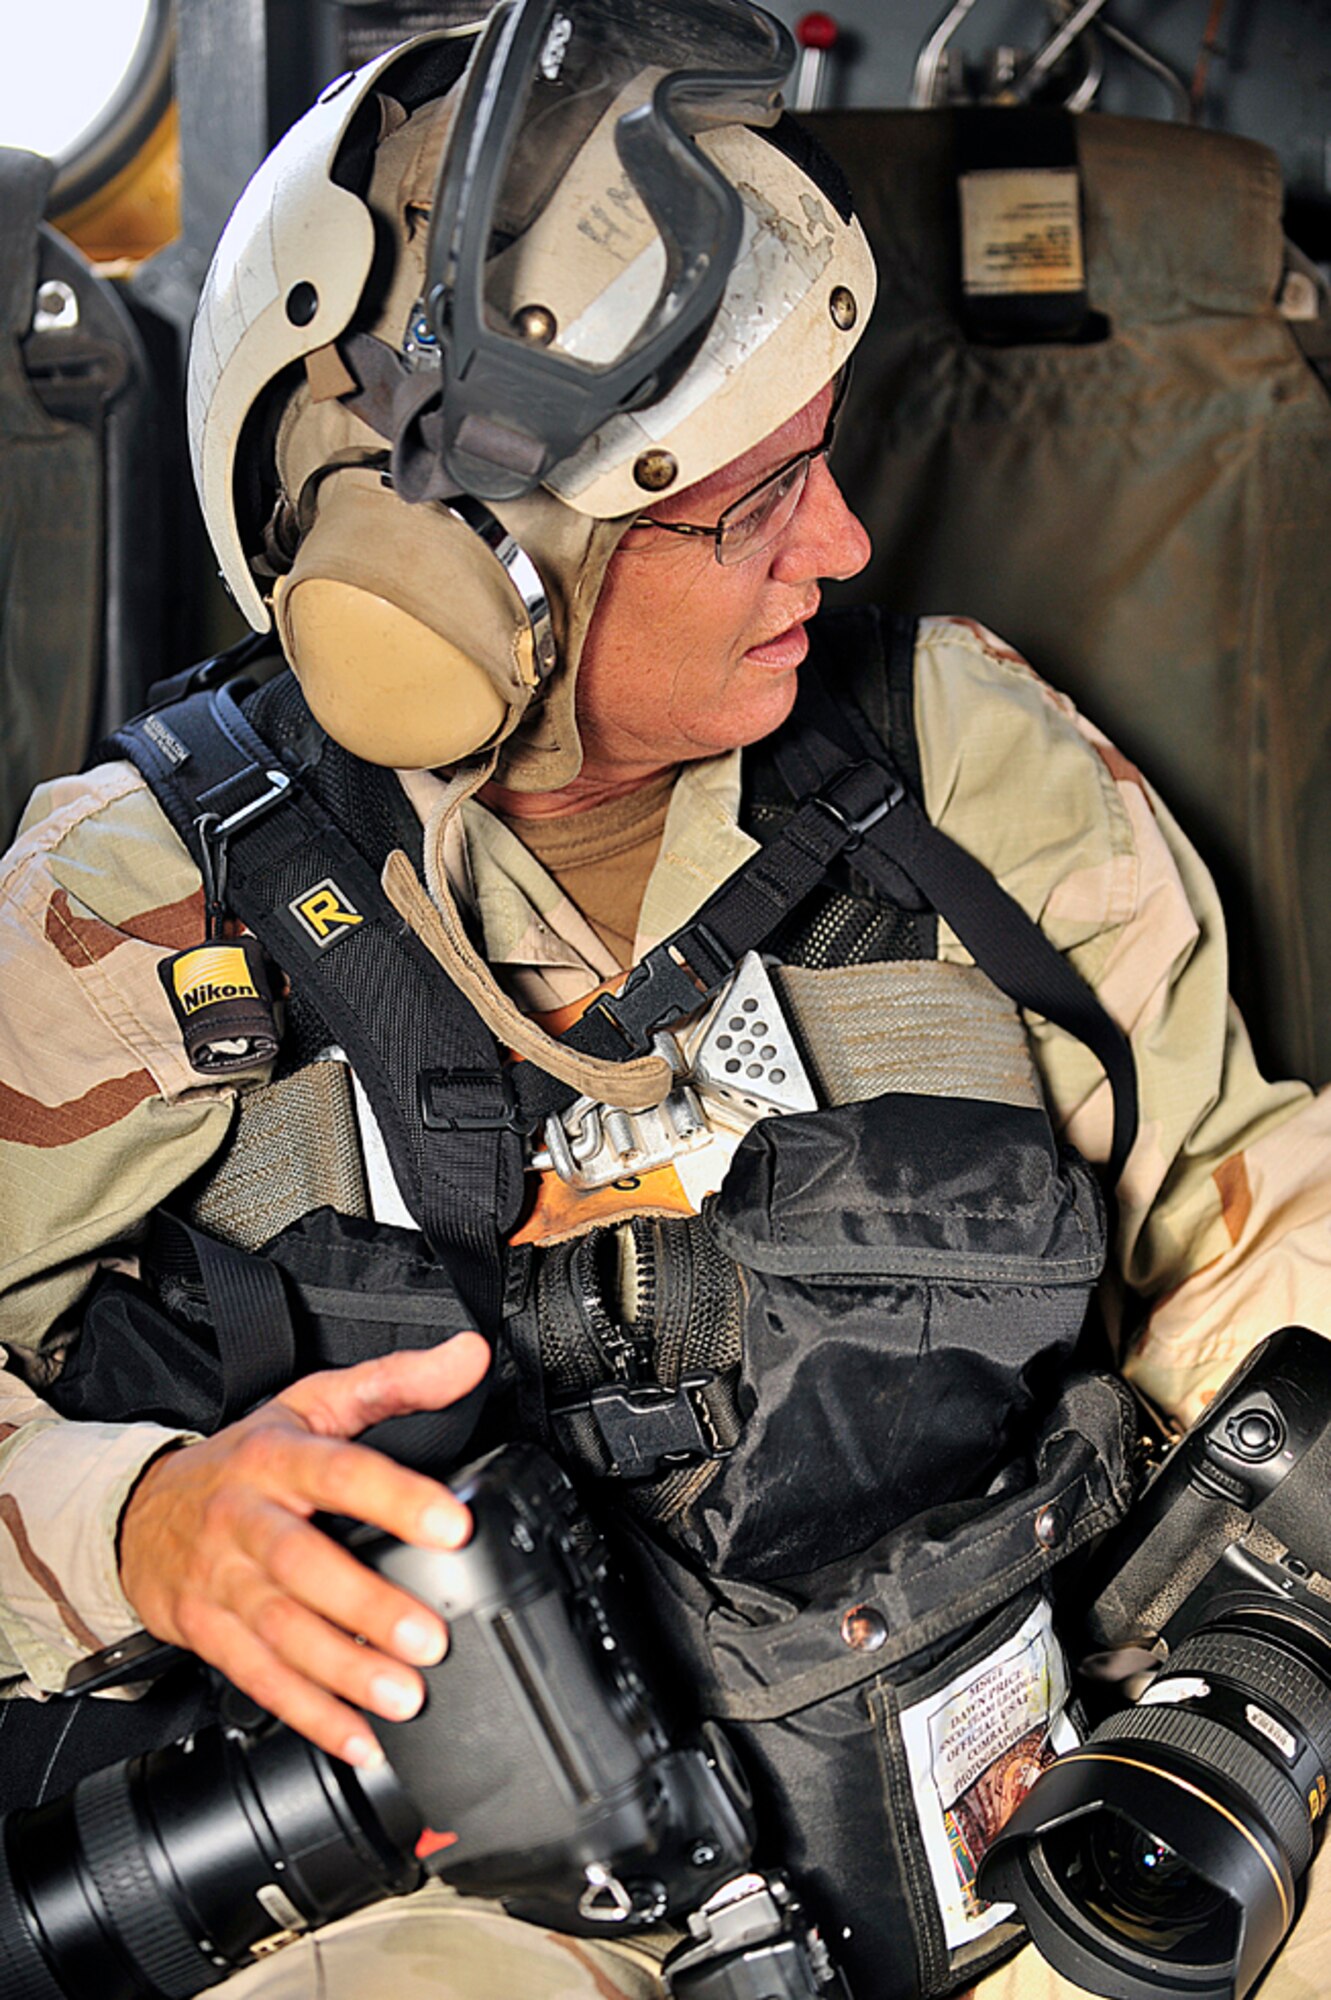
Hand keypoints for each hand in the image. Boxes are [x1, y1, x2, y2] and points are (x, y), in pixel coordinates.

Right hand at [118, 1333, 489, 1768]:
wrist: (141, 1512)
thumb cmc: (244, 1458)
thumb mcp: (312, 1404)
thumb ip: (395, 1380)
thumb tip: (469, 1356)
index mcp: (276, 1457)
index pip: (340, 1473)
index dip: (396, 1498)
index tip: (453, 1525)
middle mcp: (243, 1520)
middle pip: (303, 1565)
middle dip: (367, 1606)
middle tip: (429, 1638)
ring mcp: (221, 1582)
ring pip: (280, 1631)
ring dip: (344, 1672)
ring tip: (404, 1696)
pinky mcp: (209, 1633)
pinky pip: (259, 1680)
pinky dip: (309, 1716)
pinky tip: (358, 1739)